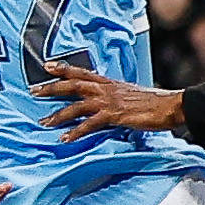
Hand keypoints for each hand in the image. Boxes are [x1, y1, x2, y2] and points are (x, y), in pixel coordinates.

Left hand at [40, 59, 184, 138]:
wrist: (170, 105)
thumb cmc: (155, 102)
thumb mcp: (132, 94)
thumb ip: (117, 96)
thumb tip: (110, 102)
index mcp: (110, 83)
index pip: (83, 72)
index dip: (64, 68)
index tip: (47, 66)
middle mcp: (106, 89)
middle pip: (73, 85)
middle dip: (52, 88)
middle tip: (34, 91)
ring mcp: (109, 102)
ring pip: (77, 105)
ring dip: (58, 114)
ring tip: (44, 121)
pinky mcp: (114, 115)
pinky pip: (90, 124)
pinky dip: (76, 132)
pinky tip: (65, 138)